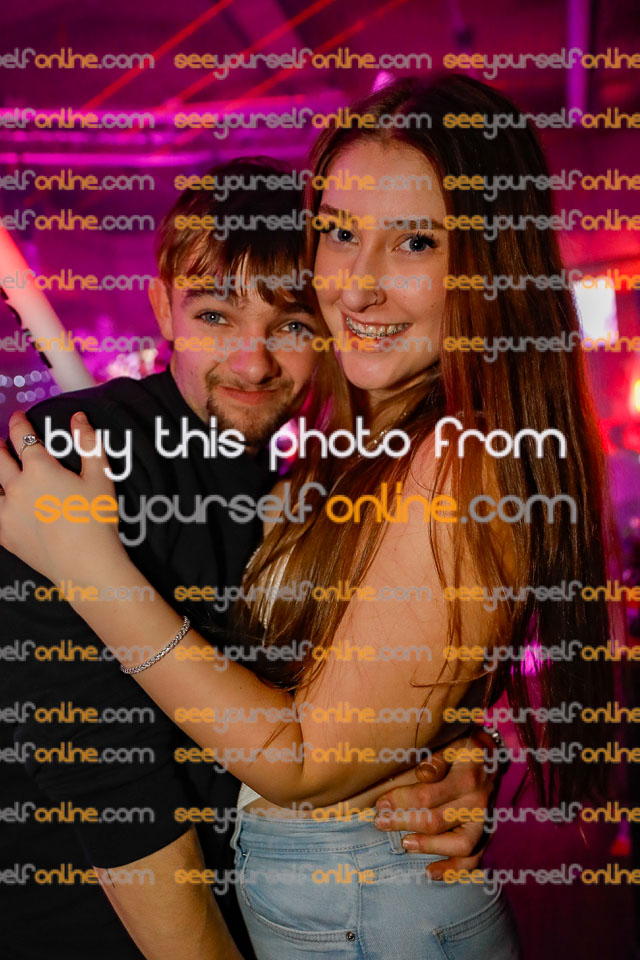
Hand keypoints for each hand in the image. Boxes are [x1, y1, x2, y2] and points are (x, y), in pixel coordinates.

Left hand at [0, 410, 121, 583]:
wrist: (85, 564)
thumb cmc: (96, 520)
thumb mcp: (100, 477)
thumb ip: (89, 444)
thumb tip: (79, 418)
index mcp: (40, 469)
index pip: (23, 437)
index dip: (19, 423)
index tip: (18, 416)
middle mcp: (17, 486)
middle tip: (2, 442)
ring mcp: (6, 512)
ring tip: (1, 472)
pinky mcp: (5, 534)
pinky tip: (2, 504)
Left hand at [373, 729, 500, 877]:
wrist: (492, 757)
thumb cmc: (462, 750)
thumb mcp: (450, 744)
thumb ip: (435, 759)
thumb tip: (422, 775)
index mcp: (467, 774)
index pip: (428, 794)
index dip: (400, 801)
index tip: (380, 804)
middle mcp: (479, 800)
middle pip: (438, 820)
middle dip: (404, 823)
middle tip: (380, 822)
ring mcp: (485, 820)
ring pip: (460, 844)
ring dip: (429, 846)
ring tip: (405, 843)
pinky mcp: (487, 834)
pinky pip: (474, 858)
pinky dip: (453, 869)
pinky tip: (430, 872)